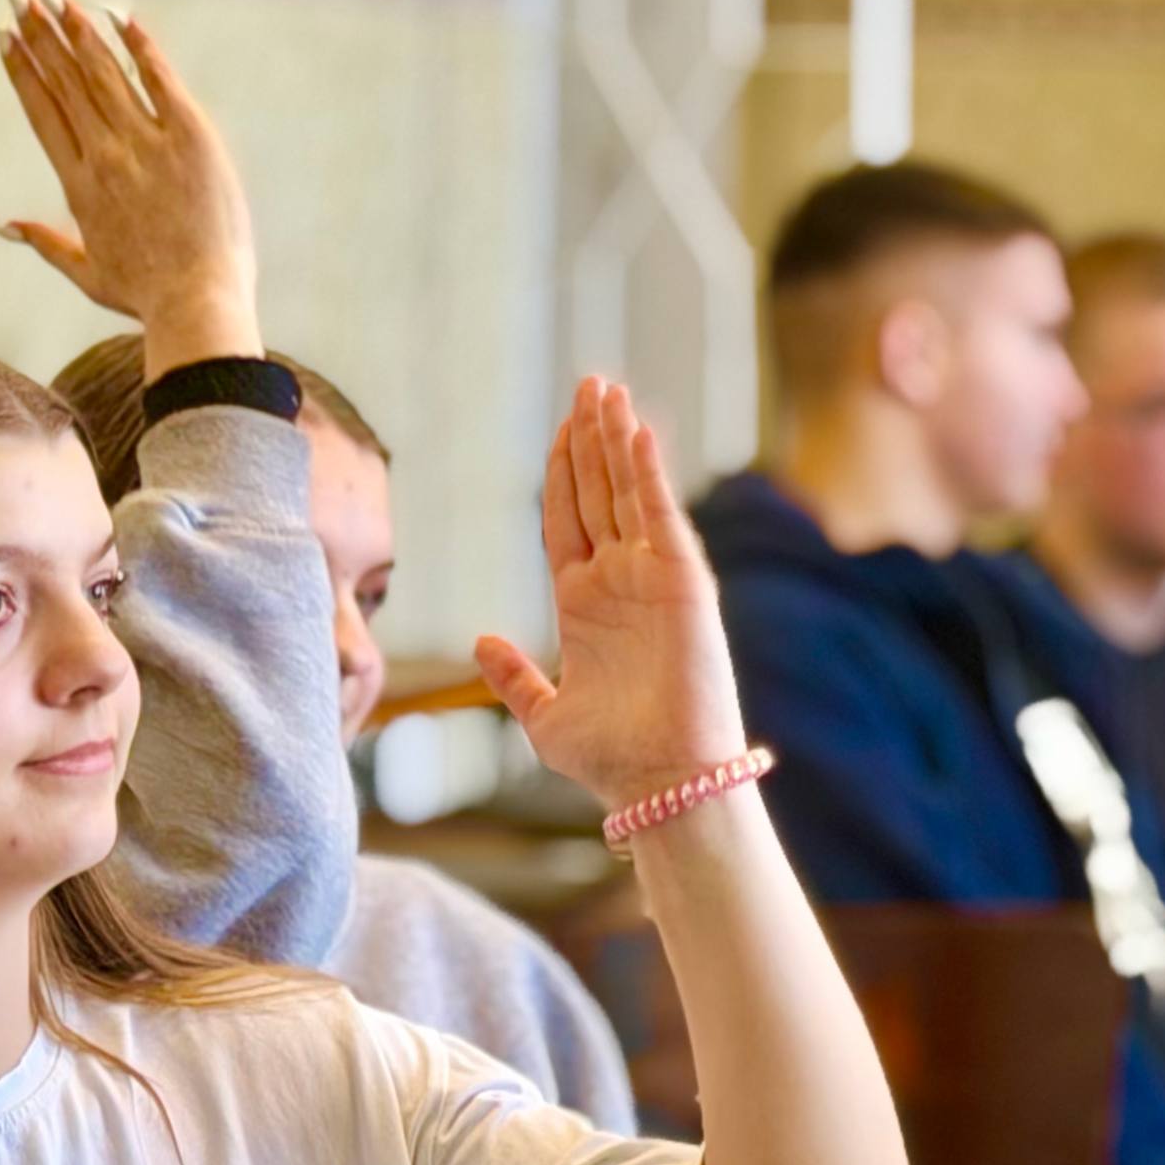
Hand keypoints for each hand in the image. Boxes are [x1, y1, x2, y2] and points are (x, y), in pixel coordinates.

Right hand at [0, 0, 259, 374]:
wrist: (197, 302)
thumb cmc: (146, 295)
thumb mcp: (86, 272)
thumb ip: (44, 242)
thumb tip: (1, 224)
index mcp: (78, 185)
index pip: (42, 112)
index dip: (22, 70)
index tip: (5, 36)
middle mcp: (105, 156)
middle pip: (66, 82)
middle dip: (41, 35)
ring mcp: (148, 144)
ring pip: (104, 73)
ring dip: (77, 31)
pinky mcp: (191, 138)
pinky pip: (160, 80)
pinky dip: (139, 46)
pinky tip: (119, 16)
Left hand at [476, 378, 748, 809]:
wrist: (659, 783)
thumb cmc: (609, 761)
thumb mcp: (542, 715)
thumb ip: (512, 676)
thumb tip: (481, 641)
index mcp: (583, 604)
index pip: (568, 519)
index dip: (562, 471)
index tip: (560, 426)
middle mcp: (620, 582)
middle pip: (600, 492)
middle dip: (592, 437)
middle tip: (588, 381)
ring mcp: (653, 579)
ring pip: (630, 492)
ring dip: (619, 439)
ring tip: (607, 388)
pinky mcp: (683, 584)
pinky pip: (662, 515)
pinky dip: (649, 472)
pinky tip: (637, 429)